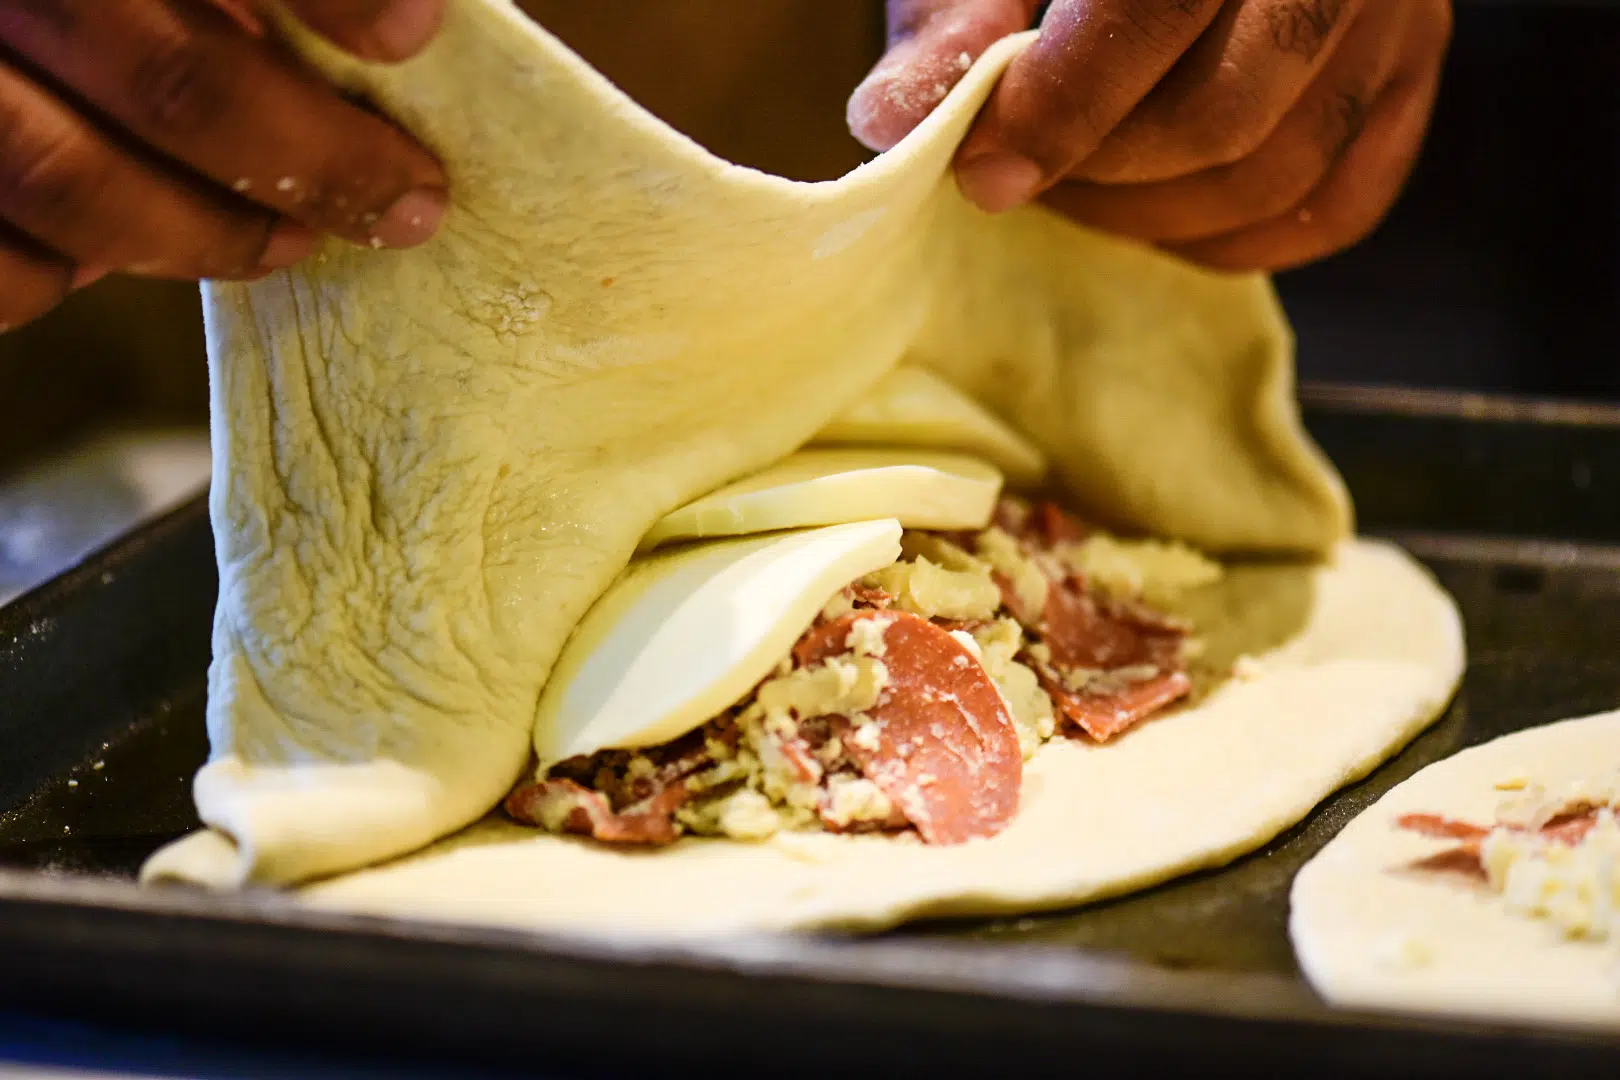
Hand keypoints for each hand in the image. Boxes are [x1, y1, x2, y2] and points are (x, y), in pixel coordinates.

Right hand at [0, 0, 448, 330]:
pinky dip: (66, 275)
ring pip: (74, 183)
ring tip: (295, 242)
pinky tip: (115, 252)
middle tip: (405, 201)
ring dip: (211, 236)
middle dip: (315, 162)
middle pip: (177, 81)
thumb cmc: (81, 7)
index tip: (412, 37)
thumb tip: (388, 28)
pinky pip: (1, 266)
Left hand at [849, 0, 1450, 272]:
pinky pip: (1339, 203)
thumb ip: (952, 13)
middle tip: (1025, 178)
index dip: (1059, 112)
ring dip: (1155, 216)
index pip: (1152, 12)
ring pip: (1282, 171)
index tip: (982, 174)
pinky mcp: (1410, 68)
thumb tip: (893, 123)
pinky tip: (1156, 219)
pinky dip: (1237, 240)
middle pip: (1224, 118)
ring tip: (1079, 188)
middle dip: (1102, 176)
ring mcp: (1397, 8)